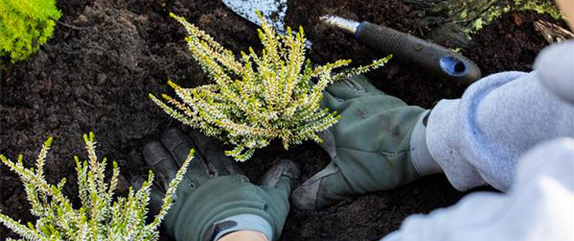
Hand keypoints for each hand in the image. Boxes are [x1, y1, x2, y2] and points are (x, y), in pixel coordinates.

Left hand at [134, 129, 298, 240]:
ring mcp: (187, 196)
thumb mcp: (275, 199)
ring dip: (157, 157)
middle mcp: (205, 181)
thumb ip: (280, 180)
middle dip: (176, 143)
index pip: (212, 153)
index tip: (193, 130)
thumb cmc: (257, 221)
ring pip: (168, 170)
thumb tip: (293, 164)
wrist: (236, 239)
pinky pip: (153, 197)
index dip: (201, 141)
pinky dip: (141, 187)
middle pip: (187, 157)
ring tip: (149, 146)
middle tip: (167, 131)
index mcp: (226, 177)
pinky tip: (131, 178)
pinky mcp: (172, 212)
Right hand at [291, 75, 426, 209]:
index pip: (306, 113)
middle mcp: (344, 107)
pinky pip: (361, 83)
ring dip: (327, 81)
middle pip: (320, 92)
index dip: (294, 107)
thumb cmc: (382, 161)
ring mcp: (364, 99)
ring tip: (317, 75)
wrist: (420, 142)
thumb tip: (297, 200)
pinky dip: (351, 80)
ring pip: (339, 84)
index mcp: (333, 126)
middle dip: (307, 89)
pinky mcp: (382, 97)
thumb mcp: (349, 181)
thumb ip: (322, 189)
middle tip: (297, 83)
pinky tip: (350, 80)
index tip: (283, 102)